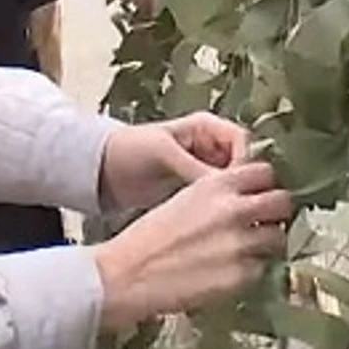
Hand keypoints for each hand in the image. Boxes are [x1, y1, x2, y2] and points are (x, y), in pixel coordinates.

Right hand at [93, 163, 293, 331]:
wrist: (130, 273)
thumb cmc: (149, 238)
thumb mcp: (185, 198)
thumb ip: (219, 195)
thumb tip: (245, 199)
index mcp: (217, 185)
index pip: (264, 171)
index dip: (265, 184)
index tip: (263, 193)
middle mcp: (234, 210)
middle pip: (282, 202)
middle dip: (276, 213)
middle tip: (267, 222)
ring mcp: (241, 243)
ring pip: (278, 238)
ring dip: (267, 244)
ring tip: (249, 251)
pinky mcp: (241, 275)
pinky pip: (262, 269)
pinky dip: (252, 271)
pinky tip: (231, 271)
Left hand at [99, 112, 249, 210]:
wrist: (103, 171)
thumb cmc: (129, 150)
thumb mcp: (163, 153)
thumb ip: (194, 166)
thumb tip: (224, 185)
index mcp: (206, 127)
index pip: (242, 141)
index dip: (244, 162)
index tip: (237, 184)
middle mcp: (210, 145)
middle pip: (244, 163)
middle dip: (245, 183)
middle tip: (241, 205)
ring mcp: (204, 167)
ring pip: (234, 183)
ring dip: (234, 198)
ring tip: (231, 217)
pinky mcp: (195, 188)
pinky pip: (218, 196)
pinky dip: (221, 207)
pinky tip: (218, 222)